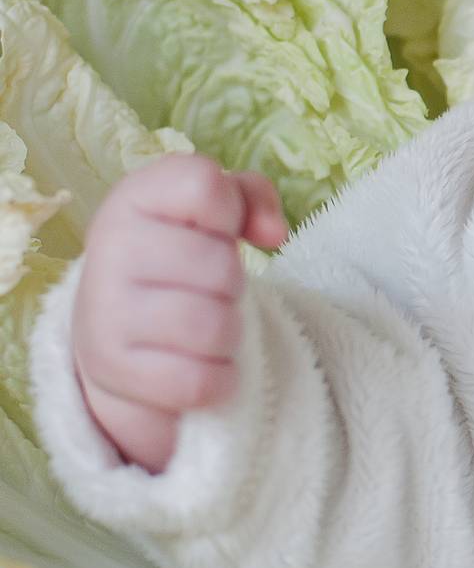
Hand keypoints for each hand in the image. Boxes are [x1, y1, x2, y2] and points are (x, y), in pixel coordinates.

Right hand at [71, 154, 288, 473]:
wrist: (114, 330)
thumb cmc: (180, 255)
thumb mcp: (213, 211)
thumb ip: (251, 197)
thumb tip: (273, 234)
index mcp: (135, 198)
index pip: (204, 186)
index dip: (231, 211)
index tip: (217, 228)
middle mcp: (112, 249)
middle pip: (224, 268)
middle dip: (234, 283)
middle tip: (209, 288)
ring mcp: (106, 313)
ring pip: (215, 328)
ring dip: (229, 334)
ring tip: (205, 326)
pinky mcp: (113, 371)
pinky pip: (202, 381)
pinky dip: (219, 379)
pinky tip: (198, 364)